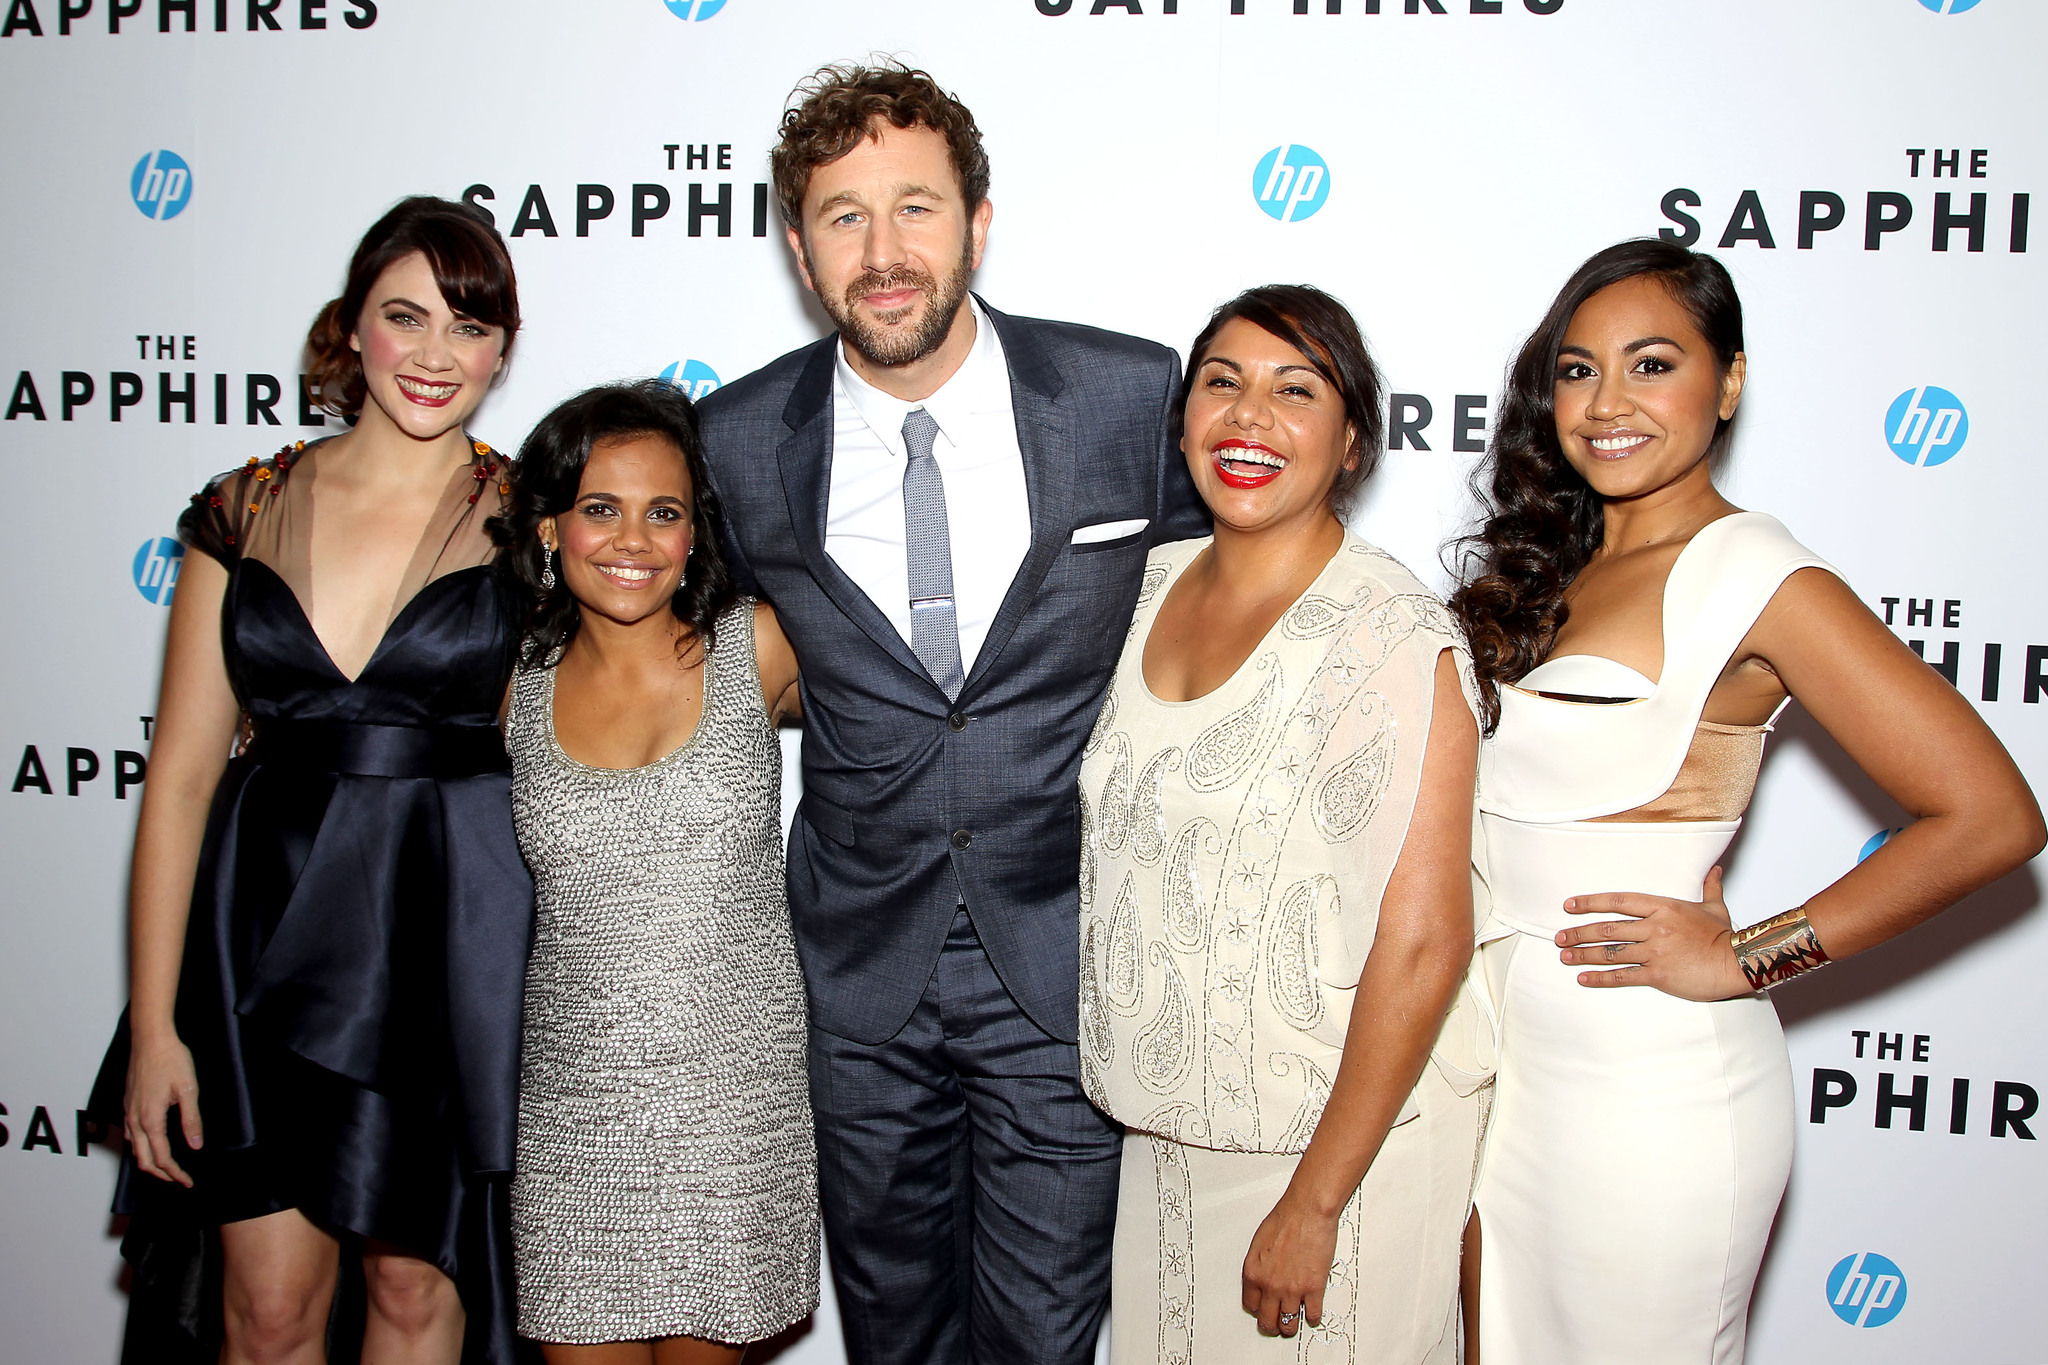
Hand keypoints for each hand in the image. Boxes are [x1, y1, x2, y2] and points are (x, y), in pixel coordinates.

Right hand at [125, 1032, 202, 1186]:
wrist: (150, 1039)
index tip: (188, 1181)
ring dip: (149, 1162)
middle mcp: (135, 1120)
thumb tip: (195, 1145)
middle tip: (179, 1179)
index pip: (162, 1157)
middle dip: (161, 1174)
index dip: (175, 1173)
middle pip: (143, 1159)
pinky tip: (152, 1143)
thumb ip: (191, 1120)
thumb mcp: (188, 1090)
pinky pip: (130, 1134)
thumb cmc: (171, 1059)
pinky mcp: (127, 1104)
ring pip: (134, 1148)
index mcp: (150, 1119)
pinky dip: (141, 1147)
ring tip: (167, 1166)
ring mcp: (128, 1112)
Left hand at [1242, 1189, 1340, 1337]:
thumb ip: (1259, 1265)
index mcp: (1253, 1272)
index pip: (1250, 1305)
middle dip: (1271, 1325)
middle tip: (1275, 1326)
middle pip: (1267, 1320)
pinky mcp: (1313, 1289)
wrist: (1307, 1212)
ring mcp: (1292, 1290)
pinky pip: (1312, 1315)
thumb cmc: (1286, 1219)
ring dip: (1290, 1326)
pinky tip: (1311, 1313)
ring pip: (1288, 1324)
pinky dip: (1312, 1317)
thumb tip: (1262, 1278)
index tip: (1262, 1310)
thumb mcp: (1259, 1243)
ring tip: (1293, 1324)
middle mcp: (1270, 1285)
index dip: (1257, 1309)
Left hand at [1556, 866, 1751, 1001]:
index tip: (1570, 905)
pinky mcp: (1658, 974)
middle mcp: (1655, 927)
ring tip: (1565, 956)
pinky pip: (1623, 975)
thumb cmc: (1725, 937)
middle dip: (1580, 933)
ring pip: (1611, 952)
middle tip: (1560, 937)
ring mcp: (1655, 951)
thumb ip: (1709, 886)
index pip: (1619, 901)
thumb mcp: (1715, 907)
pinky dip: (1601, 978)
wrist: (1737, 963)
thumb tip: (1715, 869)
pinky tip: (1584, 979)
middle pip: (1608, 928)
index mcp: (1664, 907)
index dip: (1591, 902)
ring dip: (1583, 954)